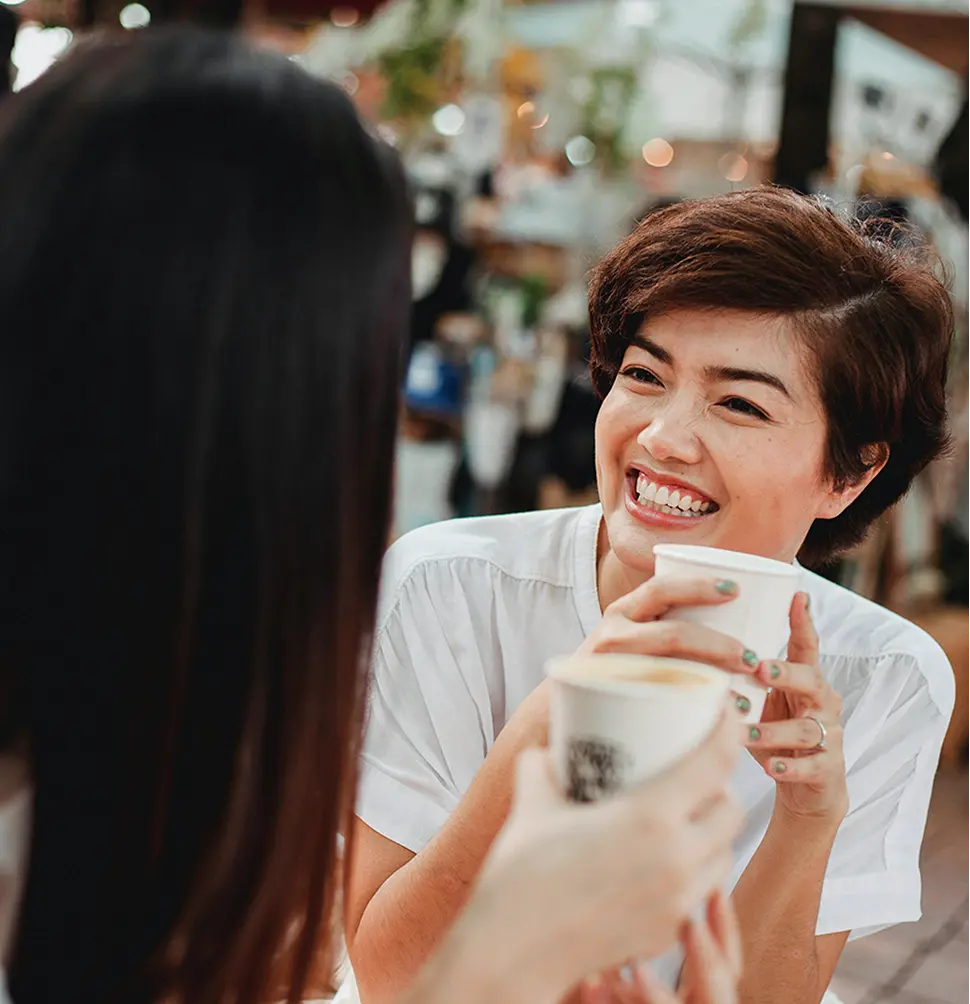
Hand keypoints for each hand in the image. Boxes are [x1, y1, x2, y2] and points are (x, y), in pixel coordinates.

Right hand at [462, 708, 743, 1003]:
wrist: (511, 951)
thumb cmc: (520, 874)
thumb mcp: (533, 803)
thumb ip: (542, 767)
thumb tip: (545, 752)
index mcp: (650, 817)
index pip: (714, 763)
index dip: (728, 731)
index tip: (727, 713)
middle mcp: (676, 858)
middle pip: (731, 812)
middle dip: (722, 789)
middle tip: (696, 775)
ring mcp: (677, 902)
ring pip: (723, 856)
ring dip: (712, 833)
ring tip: (683, 820)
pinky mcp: (667, 932)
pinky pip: (699, 894)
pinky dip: (692, 872)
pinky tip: (660, 864)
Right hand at [500, 575, 754, 754]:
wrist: (554, 715)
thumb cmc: (611, 673)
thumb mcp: (630, 639)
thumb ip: (664, 628)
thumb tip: (733, 623)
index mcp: (623, 612)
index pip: (661, 588)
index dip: (699, 585)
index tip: (735, 591)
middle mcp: (613, 635)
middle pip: (674, 635)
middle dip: (720, 647)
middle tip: (753, 659)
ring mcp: (611, 671)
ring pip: (671, 672)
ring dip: (715, 684)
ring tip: (743, 698)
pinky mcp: (611, 705)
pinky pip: (659, 706)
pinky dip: (695, 714)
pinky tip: (719, 723)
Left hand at [744, 592, 847, 823]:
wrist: (808, 789)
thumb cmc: (776, 734)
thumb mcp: (761, 700)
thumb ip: (743, 676)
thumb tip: (696, 645)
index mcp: (805, 680)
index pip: (807, 646)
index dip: (803, 621)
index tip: (798, 595)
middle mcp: (822, 702)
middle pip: (811, 680)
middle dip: (785, 673)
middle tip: (759, 670)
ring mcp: (829, 735)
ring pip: (807, 727)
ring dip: (773, 729)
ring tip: (745, 732)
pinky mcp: (828, 769)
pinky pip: (812, 765)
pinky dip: (791, 766)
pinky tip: (771, 766)